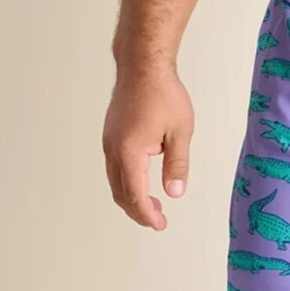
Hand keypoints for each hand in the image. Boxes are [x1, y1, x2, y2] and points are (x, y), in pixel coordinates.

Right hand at [102, 66, 194, 229]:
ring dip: (131, 196)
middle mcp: (113, 149)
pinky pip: (114, 167)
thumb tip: (175, 192)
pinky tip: (143, 179)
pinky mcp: (111, 135)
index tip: (160, 224)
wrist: (142, 66)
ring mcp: (109, 142)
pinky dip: (126, 181)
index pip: (135, 195)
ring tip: (153, 203)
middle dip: (138, 210)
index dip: (147, 214)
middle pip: (120, 192)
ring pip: (115, 180)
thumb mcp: (180, 131)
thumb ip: (177, 164)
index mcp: (130, 152)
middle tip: (158, 220)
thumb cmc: (163, 93)